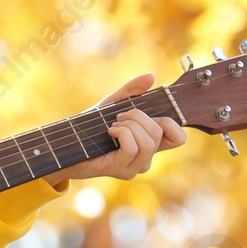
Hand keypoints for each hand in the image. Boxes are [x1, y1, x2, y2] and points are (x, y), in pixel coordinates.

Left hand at [46, 72, 187, 186]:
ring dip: (129, 125)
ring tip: (113, 124)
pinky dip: (121, 133)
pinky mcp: (122, 170)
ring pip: (149, 141)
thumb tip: (151, 77)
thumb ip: (131, 90)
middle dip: (139, 115)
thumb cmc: (90, 128)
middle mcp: (146, 158)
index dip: (172, 123)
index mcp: (149, 144)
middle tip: (120, 115)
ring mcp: (135, 167)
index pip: (179, 138)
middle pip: (160, 132)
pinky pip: (132, 147)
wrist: (67, 147)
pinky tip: (109, 131)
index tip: (152, 114)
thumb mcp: (112, 104)